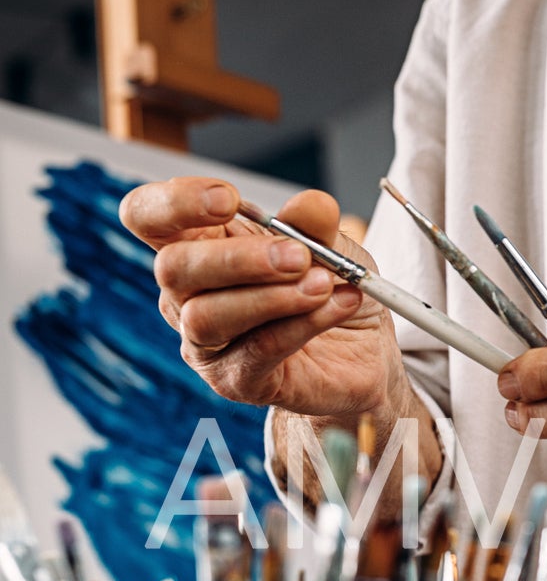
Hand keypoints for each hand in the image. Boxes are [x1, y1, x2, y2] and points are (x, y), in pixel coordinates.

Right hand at [120, 177, 399, 419]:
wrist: (365, 351)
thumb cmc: (330, 287)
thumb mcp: (330, 243)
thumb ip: (314, 224)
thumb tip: (310, 205)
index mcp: (197, 243)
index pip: (147, 215)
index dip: (174, 202)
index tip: (228, 200)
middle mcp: (186, 294)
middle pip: (172, 268)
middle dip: (236, 258)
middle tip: (298, 256)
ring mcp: (204, 343)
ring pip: (205, 316)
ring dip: (271, 297)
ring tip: (324, 285)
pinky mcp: (235, 381)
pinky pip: (257, 350)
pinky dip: (302, 324)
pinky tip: (338, 305)